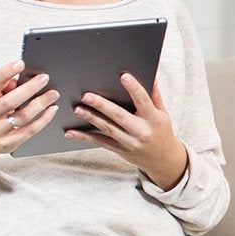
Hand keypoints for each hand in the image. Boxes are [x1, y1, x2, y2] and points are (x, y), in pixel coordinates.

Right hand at [0, 62, 61, 180]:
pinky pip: (30, 131)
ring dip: (40, 104)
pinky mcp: (9, 143)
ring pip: (22, 117)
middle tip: (44, 78)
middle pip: (10, 102)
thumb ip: (4, 88)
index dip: (5, 72)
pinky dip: (43, 120)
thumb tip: (18, 78)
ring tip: (53, 94)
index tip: (20, 63)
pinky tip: (52, 110)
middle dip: (29, 89)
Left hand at [65, 73, 188, 190]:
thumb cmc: (162, 132)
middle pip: (119, 116)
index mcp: (154, 119)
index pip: (143, 101)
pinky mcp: (120, 150)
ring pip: (107, 129)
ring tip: (78, 109)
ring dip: (91, 118)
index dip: (134, 88)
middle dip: (102, 105)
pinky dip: (85, 137)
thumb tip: (151, 77)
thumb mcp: (163, 113)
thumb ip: (155, 96)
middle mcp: (141, 131)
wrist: (163, 159)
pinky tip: (71, 132)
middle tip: (87, 96)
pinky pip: (100, 142)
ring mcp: (129, 142)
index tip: (124, 76)